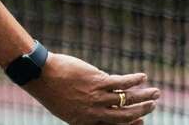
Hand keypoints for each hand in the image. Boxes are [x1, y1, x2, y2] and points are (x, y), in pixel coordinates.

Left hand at [22, 53, 160, 123]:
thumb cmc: (49, 89)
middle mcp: (94, 112)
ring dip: (144, 96)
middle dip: (142, 111)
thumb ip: (83, 108)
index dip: (131, 124)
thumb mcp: (65, 106)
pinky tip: (142, 77)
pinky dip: (134, 80)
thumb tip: (98, 101)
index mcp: (86, 121)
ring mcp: (97, 97)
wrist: (40, 75)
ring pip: (128, 99)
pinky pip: (121, 82)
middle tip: (153, 106)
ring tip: (155, 92)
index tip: (141, 121)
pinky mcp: (97, 81)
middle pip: (125, 115)